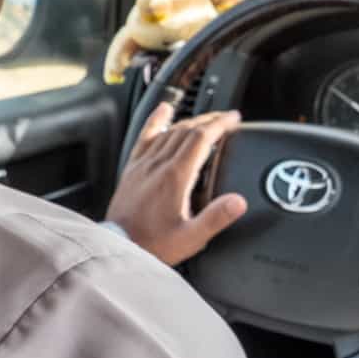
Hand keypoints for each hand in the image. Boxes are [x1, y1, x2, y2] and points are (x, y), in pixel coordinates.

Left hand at [107, 104, 247, 265]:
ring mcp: (144, 164)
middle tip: (226, 118)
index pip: (202, 138)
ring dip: (191, 120)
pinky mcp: (133, 168)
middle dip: (210, 119)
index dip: (221, 124)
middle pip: (187, 129)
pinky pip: (146, 135)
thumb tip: (238, 201)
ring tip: (205, 119)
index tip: (234, 119)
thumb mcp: (192, 237)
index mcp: (175, 177)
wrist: (119, 247)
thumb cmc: (153, 244)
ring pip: (170, 130)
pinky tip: (163, 110)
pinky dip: (157, 120)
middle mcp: (158, 165)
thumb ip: (216, 217)